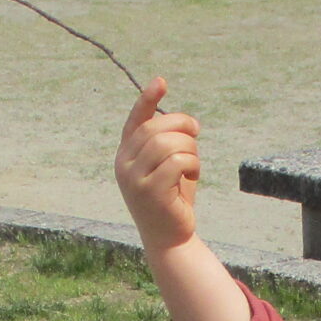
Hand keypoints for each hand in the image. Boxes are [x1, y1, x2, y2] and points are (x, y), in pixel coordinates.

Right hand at [116, 77, 201, 249]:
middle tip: (196, 133)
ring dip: (190, 148)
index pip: (135, 121)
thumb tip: (185, 121)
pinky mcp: (149, 191)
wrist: (170, 238)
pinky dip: (192, 163)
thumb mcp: (168, 167)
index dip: (146, 99)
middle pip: (156, 128)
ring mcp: (133, 178)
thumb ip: (168, 144)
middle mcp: (123, 164)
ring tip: (193, 163)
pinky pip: (178, 161)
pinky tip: (193, 174)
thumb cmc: (172, 199)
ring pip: (168, 142)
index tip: (161, 82)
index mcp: (125, 155)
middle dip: (182, 126)